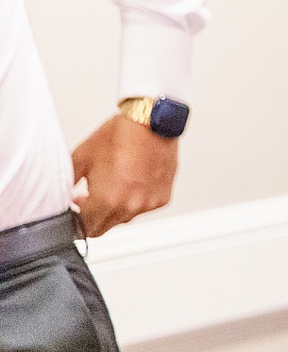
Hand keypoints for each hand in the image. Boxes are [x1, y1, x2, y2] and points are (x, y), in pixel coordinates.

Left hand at [70, 116, 177, 237]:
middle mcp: (129, 207)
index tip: (74, 213)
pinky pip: (143, 209)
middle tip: (86, 200)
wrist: (150, 123)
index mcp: (107, 199)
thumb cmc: (118, 135)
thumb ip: (69, 182)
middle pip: (105, 227)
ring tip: (111, 186)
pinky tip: (130, 182)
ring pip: (124, 219)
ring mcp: (148, 205)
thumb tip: (62, 196)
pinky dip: (134, 201)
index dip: (76, 222)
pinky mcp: (162, 199)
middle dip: (93, 217)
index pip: (86, 228)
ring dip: (114, 209)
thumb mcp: (82, 157)